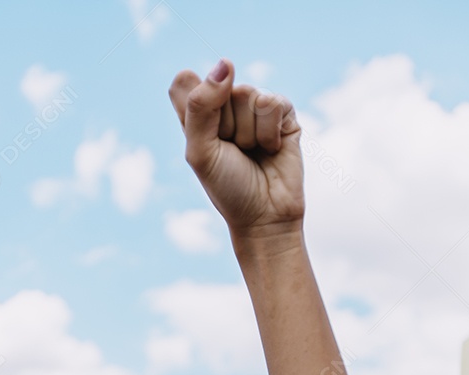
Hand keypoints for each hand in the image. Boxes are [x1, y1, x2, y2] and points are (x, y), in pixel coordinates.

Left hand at [169, 60, 303, 239]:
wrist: (265, 217)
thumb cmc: (228, 189)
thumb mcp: (200, 152)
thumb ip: (201, 106)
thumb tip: (225, 63)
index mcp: (198, 114)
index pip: (185, 81)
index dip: (196, 105)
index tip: (205, 137)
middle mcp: (226, 105)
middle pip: (220, 86)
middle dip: (225, 126)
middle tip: (233, 152)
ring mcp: (255, 107)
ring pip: (248, 93)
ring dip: (249, 132)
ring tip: (253, 153)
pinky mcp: (283, 113)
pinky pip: (272, 102)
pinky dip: (269, 132)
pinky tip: (271, 149)